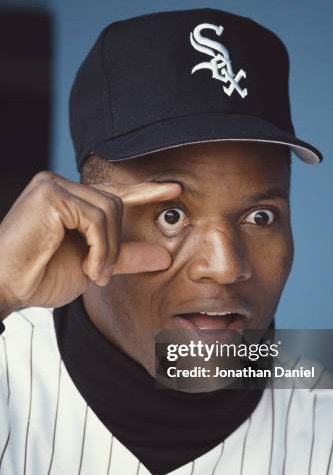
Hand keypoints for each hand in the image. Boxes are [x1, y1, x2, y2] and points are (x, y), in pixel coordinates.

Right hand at [0, 171, 180, 317]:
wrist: (6, 288)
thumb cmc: (40, 277)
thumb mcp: (93, 266)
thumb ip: (124, 256)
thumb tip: (163, 255)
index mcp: (68, 200)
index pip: (113, 193)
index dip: (145, 192)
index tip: (174, 190)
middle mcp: (59, 186)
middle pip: (114, 204)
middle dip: (114, 243)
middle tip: (101, 273)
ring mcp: (52, 186)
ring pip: (109, 210)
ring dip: (107, 249)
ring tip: (92, 272)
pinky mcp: (50, 194)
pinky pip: (95, 217)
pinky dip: (99, 246)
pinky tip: (86, 265)